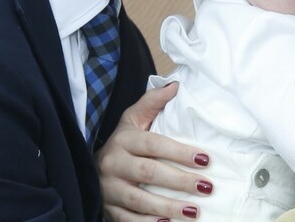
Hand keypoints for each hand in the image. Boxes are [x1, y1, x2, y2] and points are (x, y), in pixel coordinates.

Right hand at [98, 83, 213, 220]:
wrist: (88, 167)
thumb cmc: (123, 142)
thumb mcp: (132, 119)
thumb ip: (152, 103)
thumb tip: (176, 86)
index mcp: (123, 140)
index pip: (154, 144)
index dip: (180, 152)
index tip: (205, 159)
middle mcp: (113, 163)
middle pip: (149, 172)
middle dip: (180, 181)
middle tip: (206, 187)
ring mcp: (108, 188)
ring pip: (139, 199)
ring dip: (168, 206)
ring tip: (194, 211)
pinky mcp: (106, 208)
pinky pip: (127, 219)